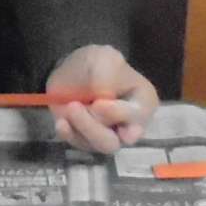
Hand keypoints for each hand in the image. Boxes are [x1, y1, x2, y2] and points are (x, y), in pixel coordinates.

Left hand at [44, 45, 158, 154]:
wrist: (74, 69)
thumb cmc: (98, 63)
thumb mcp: (105, 59)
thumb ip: (107, 78)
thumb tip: (102, 103)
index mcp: (143, 102)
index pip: (138, 117)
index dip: (118, 114)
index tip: (98, 103)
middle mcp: (129, 126)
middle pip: (115, 142)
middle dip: (92, 127)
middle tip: (74, 107)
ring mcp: (108, 135)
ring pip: (96, 146)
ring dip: (79, 127)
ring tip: (69, 107)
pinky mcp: (87, 139)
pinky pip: (79, 144)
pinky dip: (68, 134)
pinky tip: (61, 122)